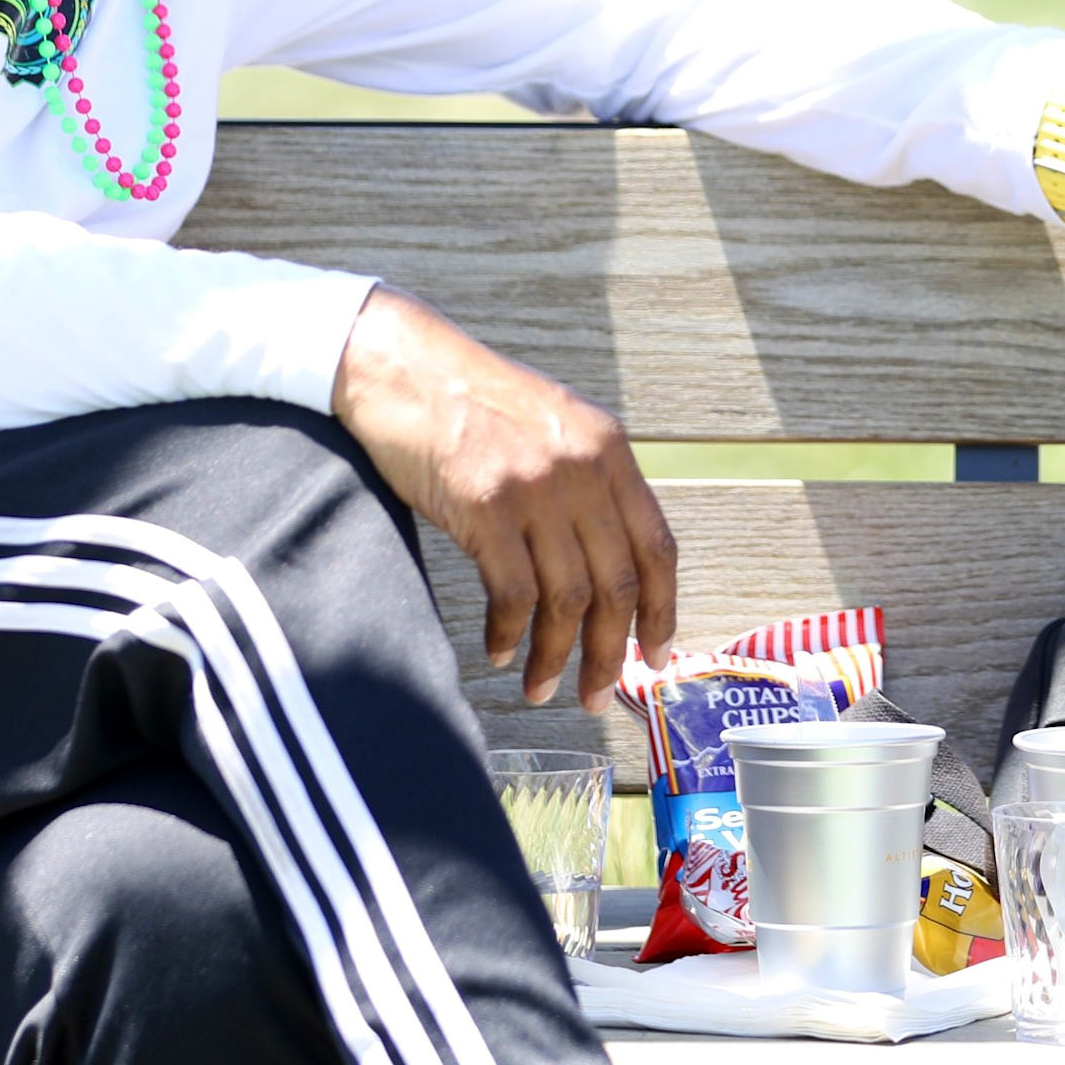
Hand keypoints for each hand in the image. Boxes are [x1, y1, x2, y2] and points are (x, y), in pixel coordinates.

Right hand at [332, 284, 676, 706]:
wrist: (402, 368)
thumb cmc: (473, 402)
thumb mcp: (554, 426)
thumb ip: (590, 483)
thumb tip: (609, 567)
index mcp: (609, 450)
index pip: (658, 546)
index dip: (662, 611)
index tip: (657, 657)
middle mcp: (582, 469)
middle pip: (618, 584)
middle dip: (612, 651)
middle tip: (596, 697)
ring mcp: (535, 487)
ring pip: (568, 598)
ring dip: (556, 655)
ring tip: (543, 689)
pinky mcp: (485, 505)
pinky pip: (513, 593)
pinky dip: (511, 633)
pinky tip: (500, 650)